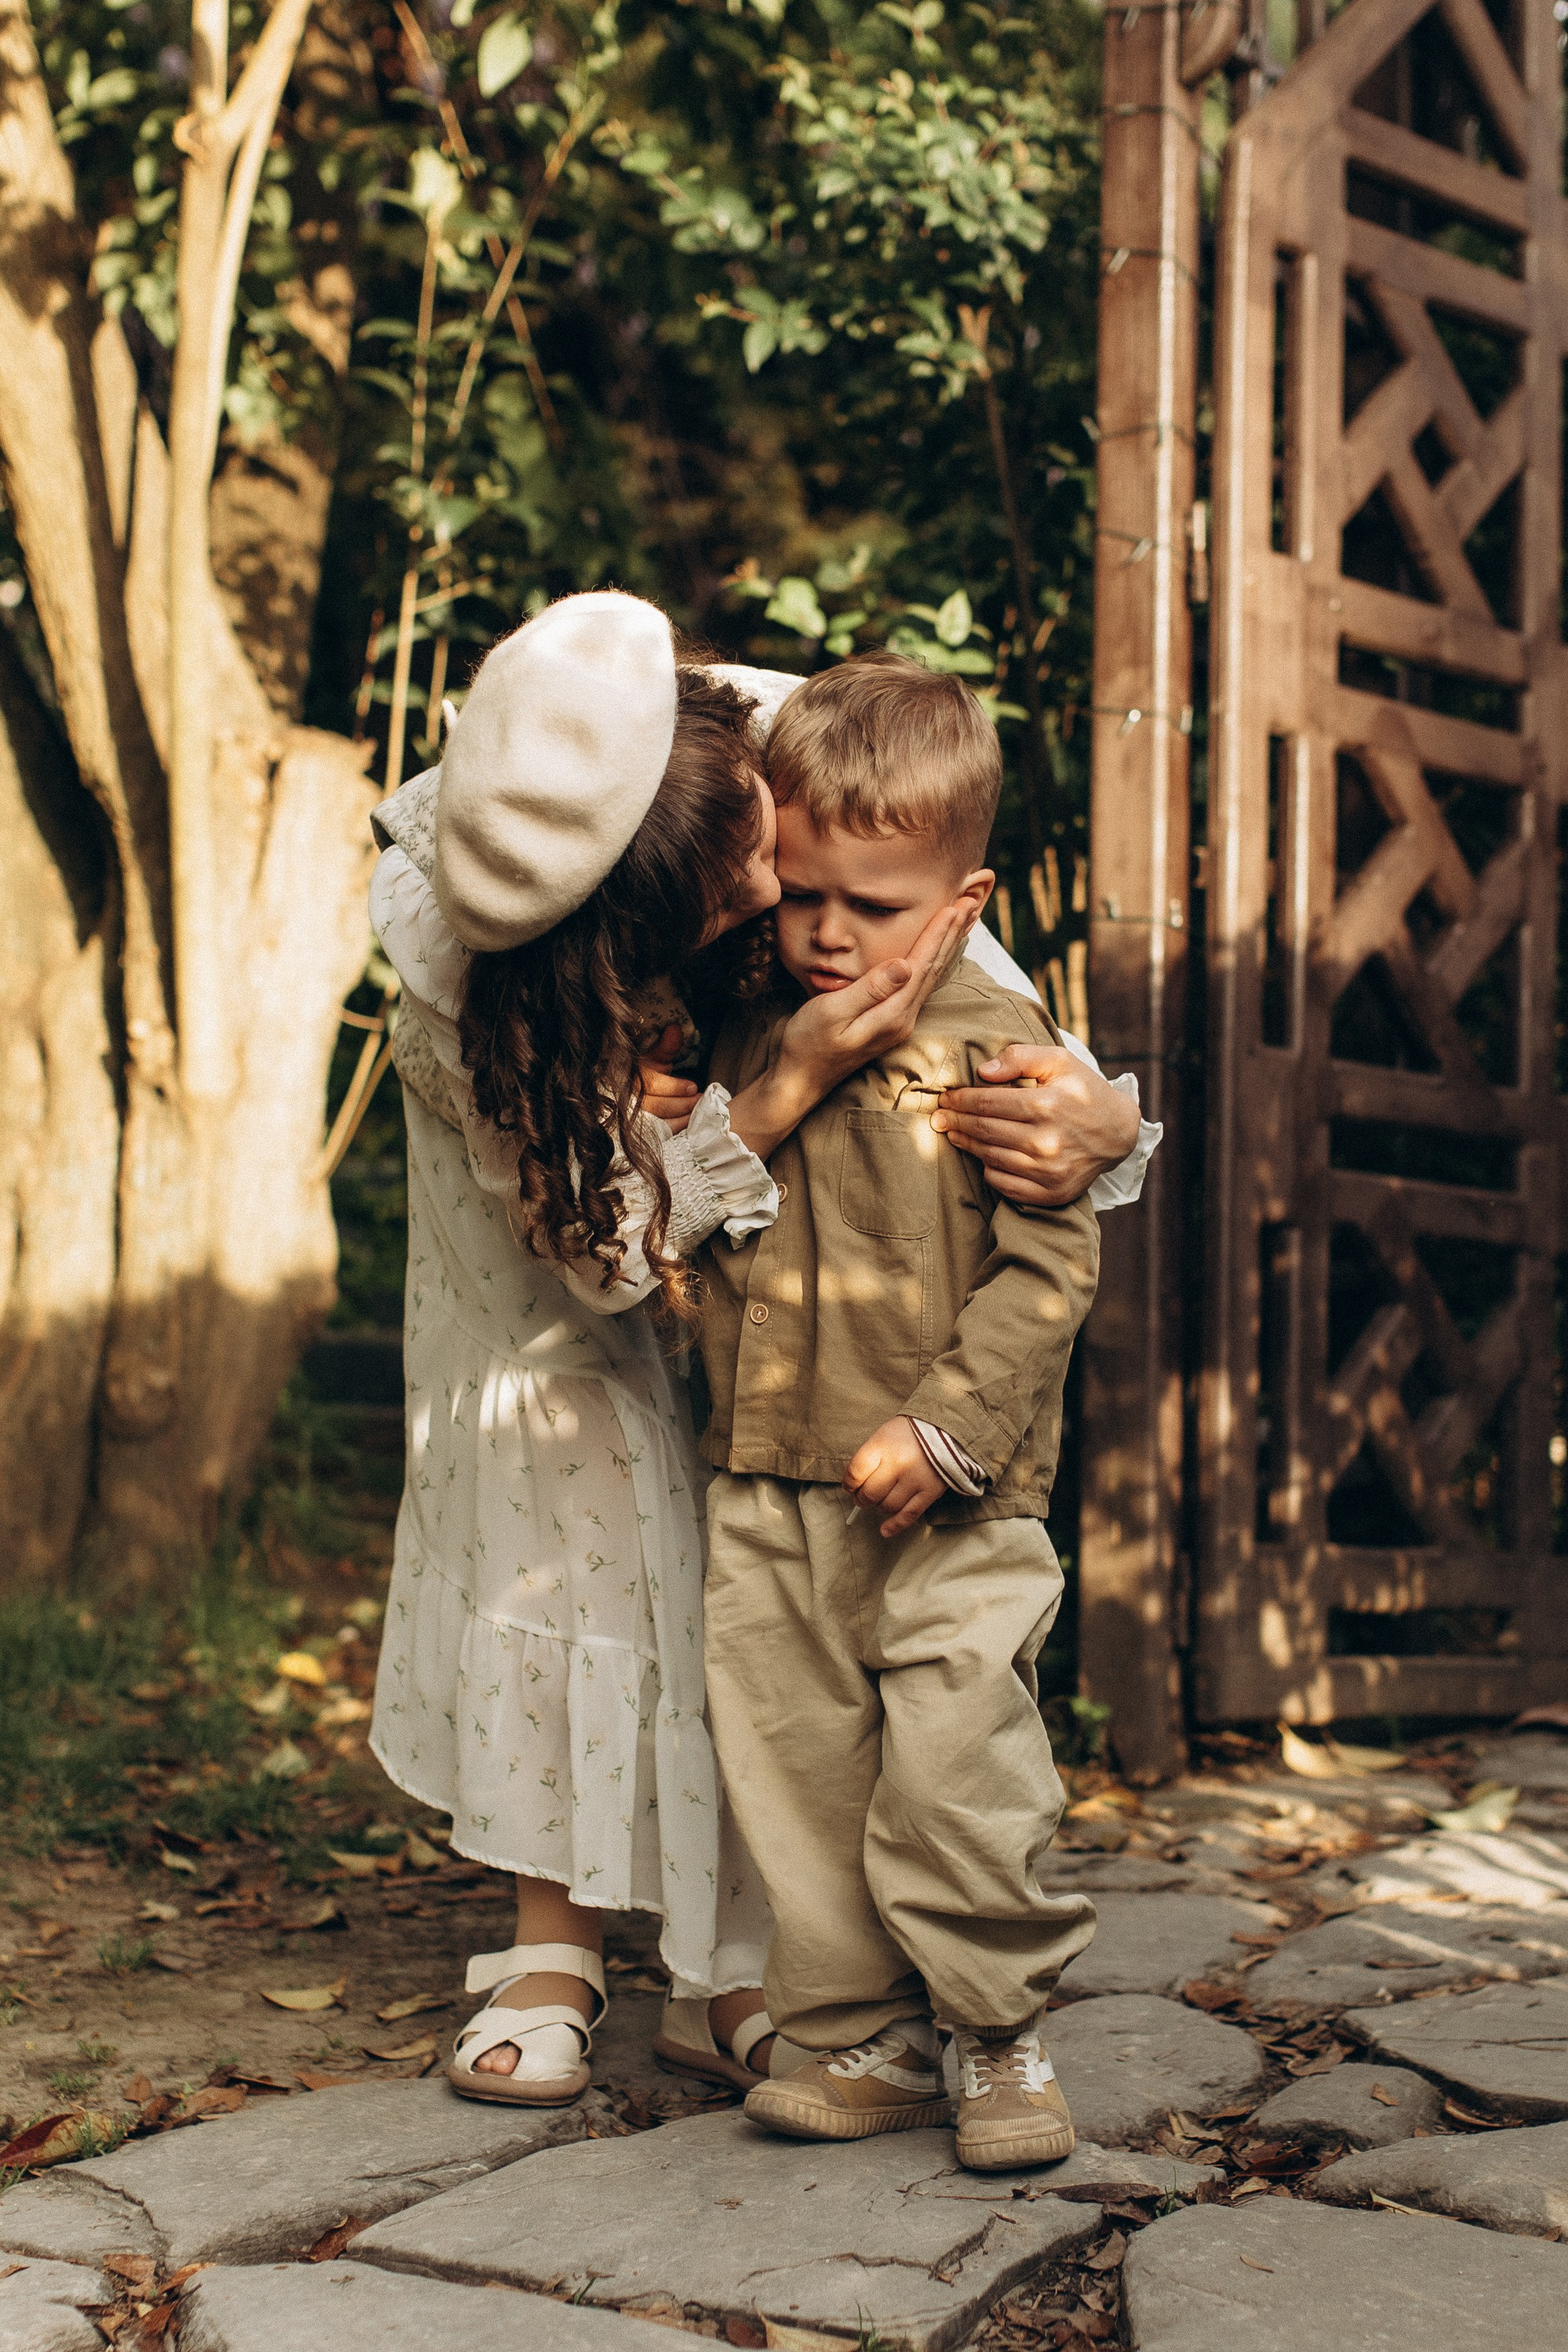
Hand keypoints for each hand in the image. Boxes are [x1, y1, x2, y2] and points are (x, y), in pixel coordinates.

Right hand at [638, 1023, 698, 1134]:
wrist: (629, 1092)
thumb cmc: (645, 1072)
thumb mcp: (654, 1057)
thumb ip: (665, 1046)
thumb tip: (675, 1029)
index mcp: (631, 1077)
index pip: (651, 1084)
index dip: (674, 1087)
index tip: (693, 1086)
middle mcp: (629, 1098)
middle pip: (656, 1106)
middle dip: (682, 1104)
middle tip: (699, 1099)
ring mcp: (633, 1117)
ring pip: (658, 1123)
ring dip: (682, 1118)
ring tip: (699, 1112)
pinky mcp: (641, 1131)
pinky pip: (659, 1135)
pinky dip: (676, 1130)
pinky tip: (689, 1125)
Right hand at [728, 898, 969, 1162]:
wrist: (800, 1080)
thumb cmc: (808, 1043)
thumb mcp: (831, 1012)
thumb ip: (869, 989)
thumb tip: (904, 964)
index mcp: (891, 1014)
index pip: (921, 964)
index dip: (938, 933)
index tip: (955, 905)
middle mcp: (903, 1019)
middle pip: (934, 969)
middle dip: (952, 934)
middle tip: (970, 901)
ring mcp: (899, 1023)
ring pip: (930, 977)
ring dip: (947, 946)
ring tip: (963, 920)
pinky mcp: (891, 1023)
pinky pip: (920, 986)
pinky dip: (932, 962)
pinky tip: (935, 953)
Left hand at [844, 1416, 945, 1538]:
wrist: (945, 1429)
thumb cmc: (908, 1433)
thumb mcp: (883, 1435)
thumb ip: (869, 1459)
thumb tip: (853, 1487)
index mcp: (883, 1444)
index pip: (856, 1472)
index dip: (849, 1484)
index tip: (850, 1487)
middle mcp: (898, 1463)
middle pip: (870, 1493)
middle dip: (862, 1499)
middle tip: (863, 1497)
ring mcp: (915, 1479)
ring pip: (887, 1506)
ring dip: (879, 1507)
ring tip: (880, 1500)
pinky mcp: (929, 1492)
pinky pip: (909, 1515)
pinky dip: (895, 1526)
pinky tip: (884, 1531)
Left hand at [932, 1043, 1140, 1205]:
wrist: (1118, 1132)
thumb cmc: (1083, 1090)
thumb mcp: (1059, 1061)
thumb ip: (1020, 1057)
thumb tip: (983, 1071)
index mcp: (1046, 1105)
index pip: (987, 1103)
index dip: (961, 1099)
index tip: (945, 1097)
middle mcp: (1047, 1141)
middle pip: (984, 1131)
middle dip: (956, 1121)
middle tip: (938, 1117)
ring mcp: (1049, 1171)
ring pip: (990, 1158)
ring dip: (967, 1145)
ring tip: (953, 1133)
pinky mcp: (1051, 1193)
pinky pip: (1005, 1184)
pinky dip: (989, 1171)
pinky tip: (984, 1157)